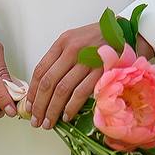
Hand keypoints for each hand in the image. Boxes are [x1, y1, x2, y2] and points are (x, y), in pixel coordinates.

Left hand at [27, 25, 154, 129]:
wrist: (125, 32)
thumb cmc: (98, 39)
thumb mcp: (76, 40)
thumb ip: (61, 58)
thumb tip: (44, 87)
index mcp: (63, 42)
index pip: (41, 70)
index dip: (33, 91)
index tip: (29, 106)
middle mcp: (72, 49)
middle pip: (49, 82)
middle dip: (40, 105)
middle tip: (37, 121)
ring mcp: (86, 60)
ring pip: (62, 89)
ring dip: (53, 110)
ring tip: (49, 123)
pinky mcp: (101, 70)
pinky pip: (81, 92)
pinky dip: (71, 107)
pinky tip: (66, 116)